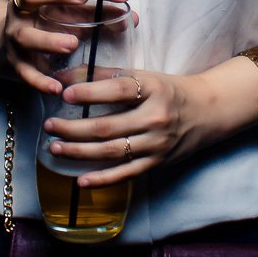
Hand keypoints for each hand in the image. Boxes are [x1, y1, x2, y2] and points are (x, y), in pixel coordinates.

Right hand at [0, 0, 131, 93]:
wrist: (6, 43)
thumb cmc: (48, 21)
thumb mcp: (70, 12)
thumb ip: (99, 13)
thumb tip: (132, 19)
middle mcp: (21, 8)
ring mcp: (15, 35)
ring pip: (27, 36)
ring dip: (49, 40)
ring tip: (72, 43)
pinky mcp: (14, 62)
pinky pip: (25, 72)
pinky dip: (39, 81)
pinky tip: (57, 87)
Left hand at [41, 68, 211, 187]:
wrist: (207, 111)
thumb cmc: (169, 90)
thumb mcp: (145, 76)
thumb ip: (108, 76)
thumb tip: (68, 77)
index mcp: (153, 89)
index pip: (118, 90)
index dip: (90, 92)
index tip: (65, 94)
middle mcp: (156, 118)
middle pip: (108, 126)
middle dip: (73, 128)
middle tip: (50, 125)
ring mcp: (157, 144)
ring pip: (111, 152)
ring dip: (79, 152)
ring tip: (55, 147)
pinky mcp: (157, 163)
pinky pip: (126, 174)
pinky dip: (102, 179)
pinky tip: (80, 180)